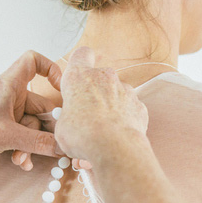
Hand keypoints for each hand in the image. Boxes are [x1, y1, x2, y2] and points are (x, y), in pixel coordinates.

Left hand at [0, 51, 63, 171]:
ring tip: (24, 158)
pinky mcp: (3, 131)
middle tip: (54, 145)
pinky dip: (25, 150)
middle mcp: (9, 97)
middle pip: (41, 105)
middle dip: (46, 128)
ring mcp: (6, 115)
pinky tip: (21, 162)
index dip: (51, 69)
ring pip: (34, 126)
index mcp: (8, 85)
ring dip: (33, 145)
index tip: (62, 88)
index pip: (33, 61)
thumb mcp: (7, 137)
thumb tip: (63, 147)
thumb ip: (39, 142)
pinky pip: (25, 138)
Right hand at [54, 46, 148, 161]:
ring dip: (110, 106)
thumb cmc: (84, 135)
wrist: (115, 147)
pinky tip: (118, 134)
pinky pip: (130, 108)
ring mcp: (125, 90)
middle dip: (95, 92)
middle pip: (99, 77)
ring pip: (116, 93)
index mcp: (79, 77)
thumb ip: (67, 117)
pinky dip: (125, 118)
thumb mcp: (62, 127)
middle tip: (89, 114)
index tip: (78, 77)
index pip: (81, 55)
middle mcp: (104, 77)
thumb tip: (70, 123)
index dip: (80, 63)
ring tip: (104, 129)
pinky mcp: (139, 105)